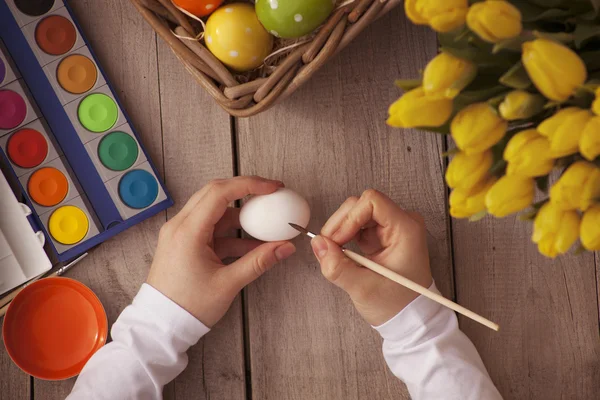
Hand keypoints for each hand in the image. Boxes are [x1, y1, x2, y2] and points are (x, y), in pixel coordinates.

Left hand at [147, 176, 295, 326]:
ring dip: (240, 216)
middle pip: (216, 193)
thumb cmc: (188, 307)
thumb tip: (285, 247)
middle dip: (246, 192)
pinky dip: (231, 233)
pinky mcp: (184, 243)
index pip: (220, 192)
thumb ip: (259, 262)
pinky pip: (211, 228)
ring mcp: (180, 233)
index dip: (250, 184)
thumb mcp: (228, 283)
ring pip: (214, 211)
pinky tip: (252, 246)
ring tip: (266, 229)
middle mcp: (180, 225)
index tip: (273, 188)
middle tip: (270, 195)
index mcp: (188, 231)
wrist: (161, 325)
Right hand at [311, 190, 431, 325]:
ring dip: (339, 231)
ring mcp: (390, 226)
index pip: (372, 201)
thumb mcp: (363, 289)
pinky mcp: (380, 233)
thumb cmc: (396, 304)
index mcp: (406, 229)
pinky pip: (355, 224)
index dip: (350, 218)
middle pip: (360, 204)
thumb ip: (337, 267)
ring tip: (337, 256)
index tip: (338, 241)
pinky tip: (344, 255)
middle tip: (330, 250)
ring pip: (354, 212)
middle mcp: (401, 222)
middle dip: (340, 225)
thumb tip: (317, 244)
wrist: (409, 317)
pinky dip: (344, 237)